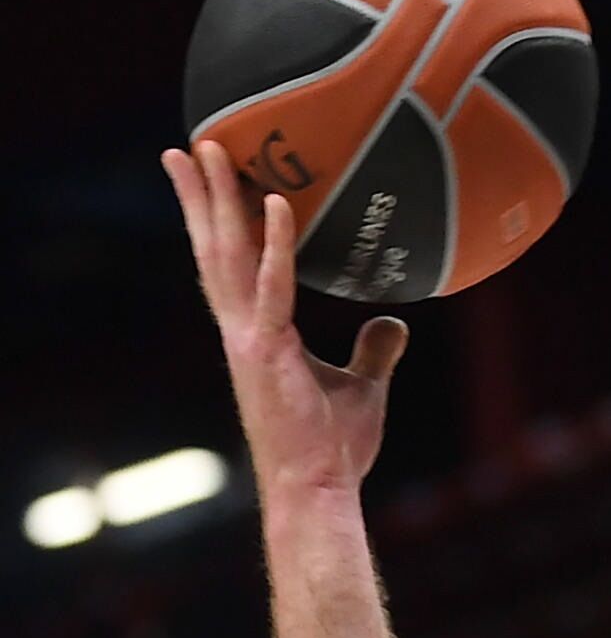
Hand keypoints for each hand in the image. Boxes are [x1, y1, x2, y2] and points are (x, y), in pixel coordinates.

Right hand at [163, 138, 407, 500]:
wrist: (319, 493)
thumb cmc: (335, 450)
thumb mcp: (363, 389)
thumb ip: (373, 352)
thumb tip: (393, 323)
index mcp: (258, 336)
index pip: (234, 268)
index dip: (221, 224)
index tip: (210, 181)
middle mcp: (242, 332)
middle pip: (216, 250)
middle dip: (201, 196)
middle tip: (190, 144)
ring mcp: (249, 341)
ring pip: (227, 256)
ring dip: (217, 200)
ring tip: (210, 148)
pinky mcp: (267, 353)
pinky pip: (273, 288)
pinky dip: (274, 245)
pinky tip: (276, 203)